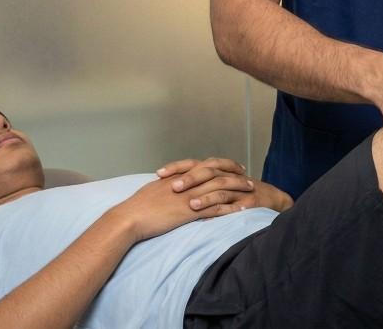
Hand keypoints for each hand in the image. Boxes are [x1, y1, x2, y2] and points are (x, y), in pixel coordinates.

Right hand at [108, 168, 251, 242]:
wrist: (130, 217)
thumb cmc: (137, 207)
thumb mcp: (154, 190)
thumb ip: (166, 186)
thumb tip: (170, 185)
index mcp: (179, 176)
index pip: (205, 165)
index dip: (221, 165)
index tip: (233, 167)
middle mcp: (188, 182)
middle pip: (217, 173)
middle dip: (234, 174)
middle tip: (247, 177)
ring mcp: (190, 195)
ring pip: (220, 188)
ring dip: (237, 189)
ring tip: (251, 191)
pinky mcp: (191, 210)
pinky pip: (216, 207)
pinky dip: (230, 208)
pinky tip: (241, 210)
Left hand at [158, 157, 293, 213]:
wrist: (270, 197)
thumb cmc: (237, 193)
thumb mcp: (215, 185)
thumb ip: (195, 184)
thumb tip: (166, 186)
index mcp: (216, 171)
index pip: (193, 164)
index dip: (177, 167)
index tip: (158, 173)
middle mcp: (226, 175)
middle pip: (207, 172)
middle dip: (190, 179)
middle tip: (173, 187)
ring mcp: (239, 188)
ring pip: (220, 189)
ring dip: (205, 197)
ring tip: (191, 205)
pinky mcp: (250, 201)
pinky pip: (235, 206)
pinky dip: (224, 211)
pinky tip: (213, 218)